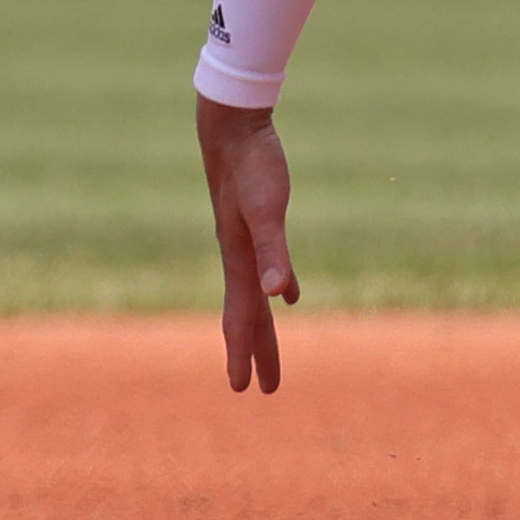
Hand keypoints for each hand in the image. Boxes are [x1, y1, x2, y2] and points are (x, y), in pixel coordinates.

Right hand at [197, 95, 298, 392]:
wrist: (233, 129)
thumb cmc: (253, 167)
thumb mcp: (269, 210)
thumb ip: (275, 252)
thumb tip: (280, 296)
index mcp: (241, 260)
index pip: (243, 318)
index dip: (245, 352)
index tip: (244, 390)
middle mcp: (239, 256)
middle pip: (247, 315)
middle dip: (255, 351)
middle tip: (261, 389)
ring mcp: (245, 241)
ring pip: (255, 294)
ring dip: (261, 324)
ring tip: (267, 349)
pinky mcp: (256, 223)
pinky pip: (267, 267)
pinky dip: (277, 285)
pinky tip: (286, 294)